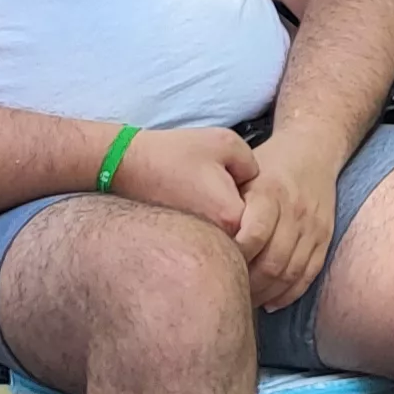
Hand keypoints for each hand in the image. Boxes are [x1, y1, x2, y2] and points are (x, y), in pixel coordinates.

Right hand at [105, 123, 255, 236]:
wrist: (126, 166)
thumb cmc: (175, 153)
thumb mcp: (226, 143)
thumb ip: (253, 165)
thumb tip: (255, 186)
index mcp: (232, 217)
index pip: (267, 219)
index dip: (259, 199)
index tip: (238, 184)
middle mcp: (218, 243)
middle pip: (252, 237)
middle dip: (246, 217)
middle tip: (219, 191)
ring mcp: (198, 251)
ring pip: (231, 244)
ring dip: (226, 226)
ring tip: (202, 198)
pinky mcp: (184, 251)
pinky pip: (209, 248)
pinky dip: (206, 234)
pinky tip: (190, 208)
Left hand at [234, 126, 344, 310]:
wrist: (313, 148)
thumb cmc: (267, 163)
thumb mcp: (243, 170)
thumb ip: (224, 200)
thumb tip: (194, 234)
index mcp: (270, 191)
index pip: (254, 235)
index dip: (235, 257)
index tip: (217, 268)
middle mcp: (294, 209)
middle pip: (273, 260)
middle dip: (248, 284)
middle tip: (228, 293)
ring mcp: (313, 225)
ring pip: (291, 272)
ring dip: (267, 293)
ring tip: (246, 301)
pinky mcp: (324, 237)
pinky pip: (309, 274)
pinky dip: (289, 293)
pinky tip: (271, 301)